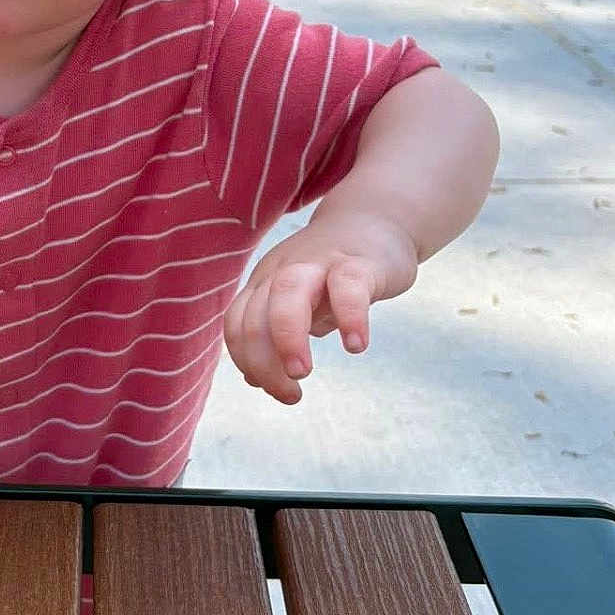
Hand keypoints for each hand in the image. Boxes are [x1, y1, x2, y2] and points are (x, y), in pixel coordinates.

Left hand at [223, 214, 417, 404]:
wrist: (377, 220)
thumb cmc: (333, 272)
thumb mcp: (299, 303)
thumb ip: (275, 335)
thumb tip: (254, 379)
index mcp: (265, 283)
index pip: (237, 325)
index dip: (248, 362)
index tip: (274, 389)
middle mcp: (284, 270)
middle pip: (255, 314)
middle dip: (263, 362)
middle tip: (290, 394)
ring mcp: (320, 262)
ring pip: (289, 292)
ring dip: (288, 337)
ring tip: (301, 374)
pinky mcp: (360, 263)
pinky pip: (349, 287)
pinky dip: (349, 318)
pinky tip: (356, 346)